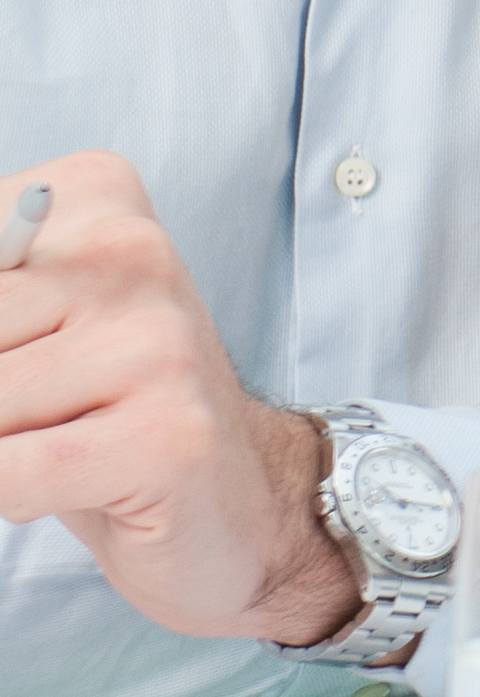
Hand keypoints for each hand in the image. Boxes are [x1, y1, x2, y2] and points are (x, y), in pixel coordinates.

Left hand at [0, 152, 360, 647]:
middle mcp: (131, 254)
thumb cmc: (99, 410)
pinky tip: (58, 485)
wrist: (239, 500)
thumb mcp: (17, 320)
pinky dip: (8, 494)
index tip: (9, 356)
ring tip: (40, 445)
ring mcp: (159, 345)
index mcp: (90, 195)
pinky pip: (8, 475)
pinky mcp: (167, 437)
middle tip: (21, 409)